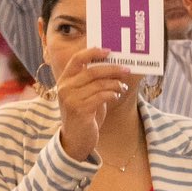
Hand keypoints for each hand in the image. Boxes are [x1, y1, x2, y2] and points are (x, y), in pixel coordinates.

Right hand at [54, 46, 135, 161]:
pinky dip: (113, 95)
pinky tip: (116, 97)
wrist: (75, 139)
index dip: (92, 52)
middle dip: (113, 69)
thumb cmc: (83, 114)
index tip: (109, 51)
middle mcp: (65, 87)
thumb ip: (92, 81)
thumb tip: (114, 65)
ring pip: (100, 84)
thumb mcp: (84, 94)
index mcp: (65, 80)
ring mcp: (71, 99)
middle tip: (126, 70)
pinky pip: (102, 96)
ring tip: (123, 87)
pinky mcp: (80, 110)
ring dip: (116, 84)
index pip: (77, 59)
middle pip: (92, 71)